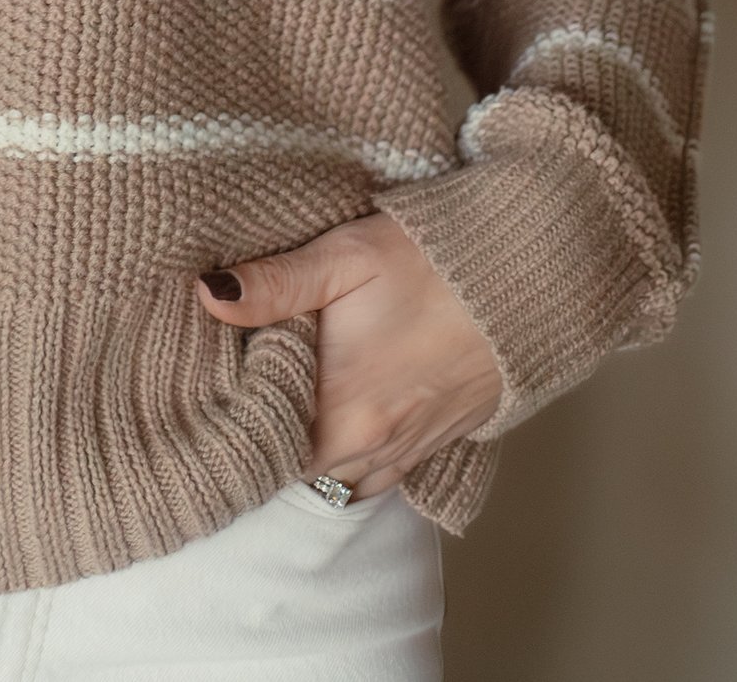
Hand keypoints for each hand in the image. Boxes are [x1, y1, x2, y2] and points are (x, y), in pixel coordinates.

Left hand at [196, 210, 501, 497]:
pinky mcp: (431, 450)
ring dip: (306, 451)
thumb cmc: (434, 260)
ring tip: (282, 403)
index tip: (210, 385)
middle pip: (292, 467)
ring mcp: (405, 455)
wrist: (529, 280)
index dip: (232, 419)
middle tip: (239, 387)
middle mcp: (371, 447)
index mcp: (342, 406)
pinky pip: (371, 480)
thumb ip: (276, 283)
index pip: (261, 443)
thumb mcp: (348, 255)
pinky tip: (335, 419)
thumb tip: (207, 297)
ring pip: (332, 479)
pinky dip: (346, 462)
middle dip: (263, 435)